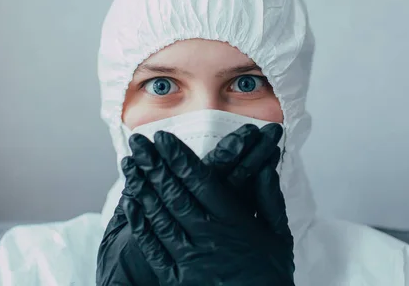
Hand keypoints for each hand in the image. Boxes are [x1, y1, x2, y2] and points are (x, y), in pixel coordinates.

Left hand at [121, 127, 293, 285]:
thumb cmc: (270, 274)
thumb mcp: (279, 235)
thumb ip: (270, 199)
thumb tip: (265, 168)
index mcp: (232, 220)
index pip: (199, 180)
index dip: (178, 157)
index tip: (162, 138)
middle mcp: (207, 235)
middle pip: (174, 192)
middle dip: (153, 164)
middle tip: (137, 142)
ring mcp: (189, 257)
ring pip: (159, 216)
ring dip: (142, 188)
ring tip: (129, 165)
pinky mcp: (176, 279)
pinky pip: (153, 248)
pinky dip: (139, 225)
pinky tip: (129, 204)